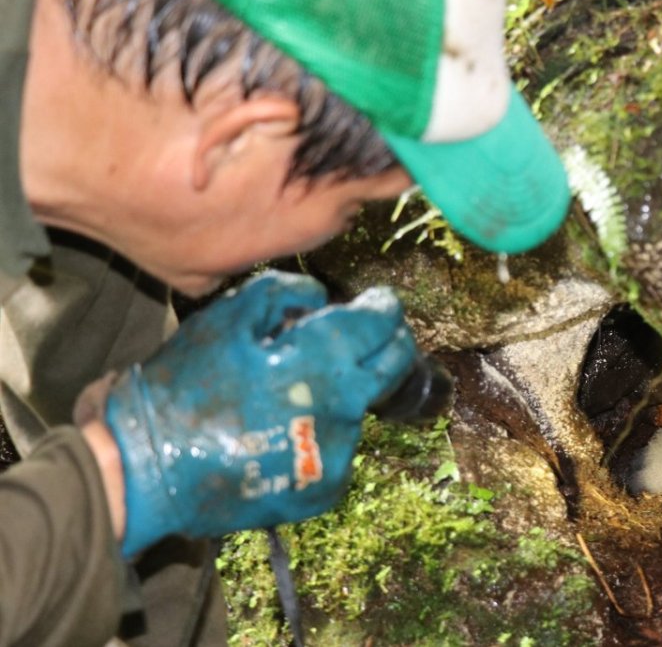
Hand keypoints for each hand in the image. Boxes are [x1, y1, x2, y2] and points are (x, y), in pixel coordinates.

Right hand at [102, 271, 417, 556]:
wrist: (148, 471)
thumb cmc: (183, 387)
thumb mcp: (225, 318)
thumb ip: (282, 293)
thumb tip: (321, 298)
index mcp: (323, 360)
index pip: (381, 324)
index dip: (383, 307)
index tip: (378, 301)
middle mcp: (345, 407)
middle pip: (393, 366)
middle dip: (388, 343)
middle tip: (369, 334)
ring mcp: (339, 453)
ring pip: (359, 407)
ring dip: (341, 391)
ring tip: (292, 390)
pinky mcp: (326, 488)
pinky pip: (337, 447)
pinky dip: (320, 433)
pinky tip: (280, 431)